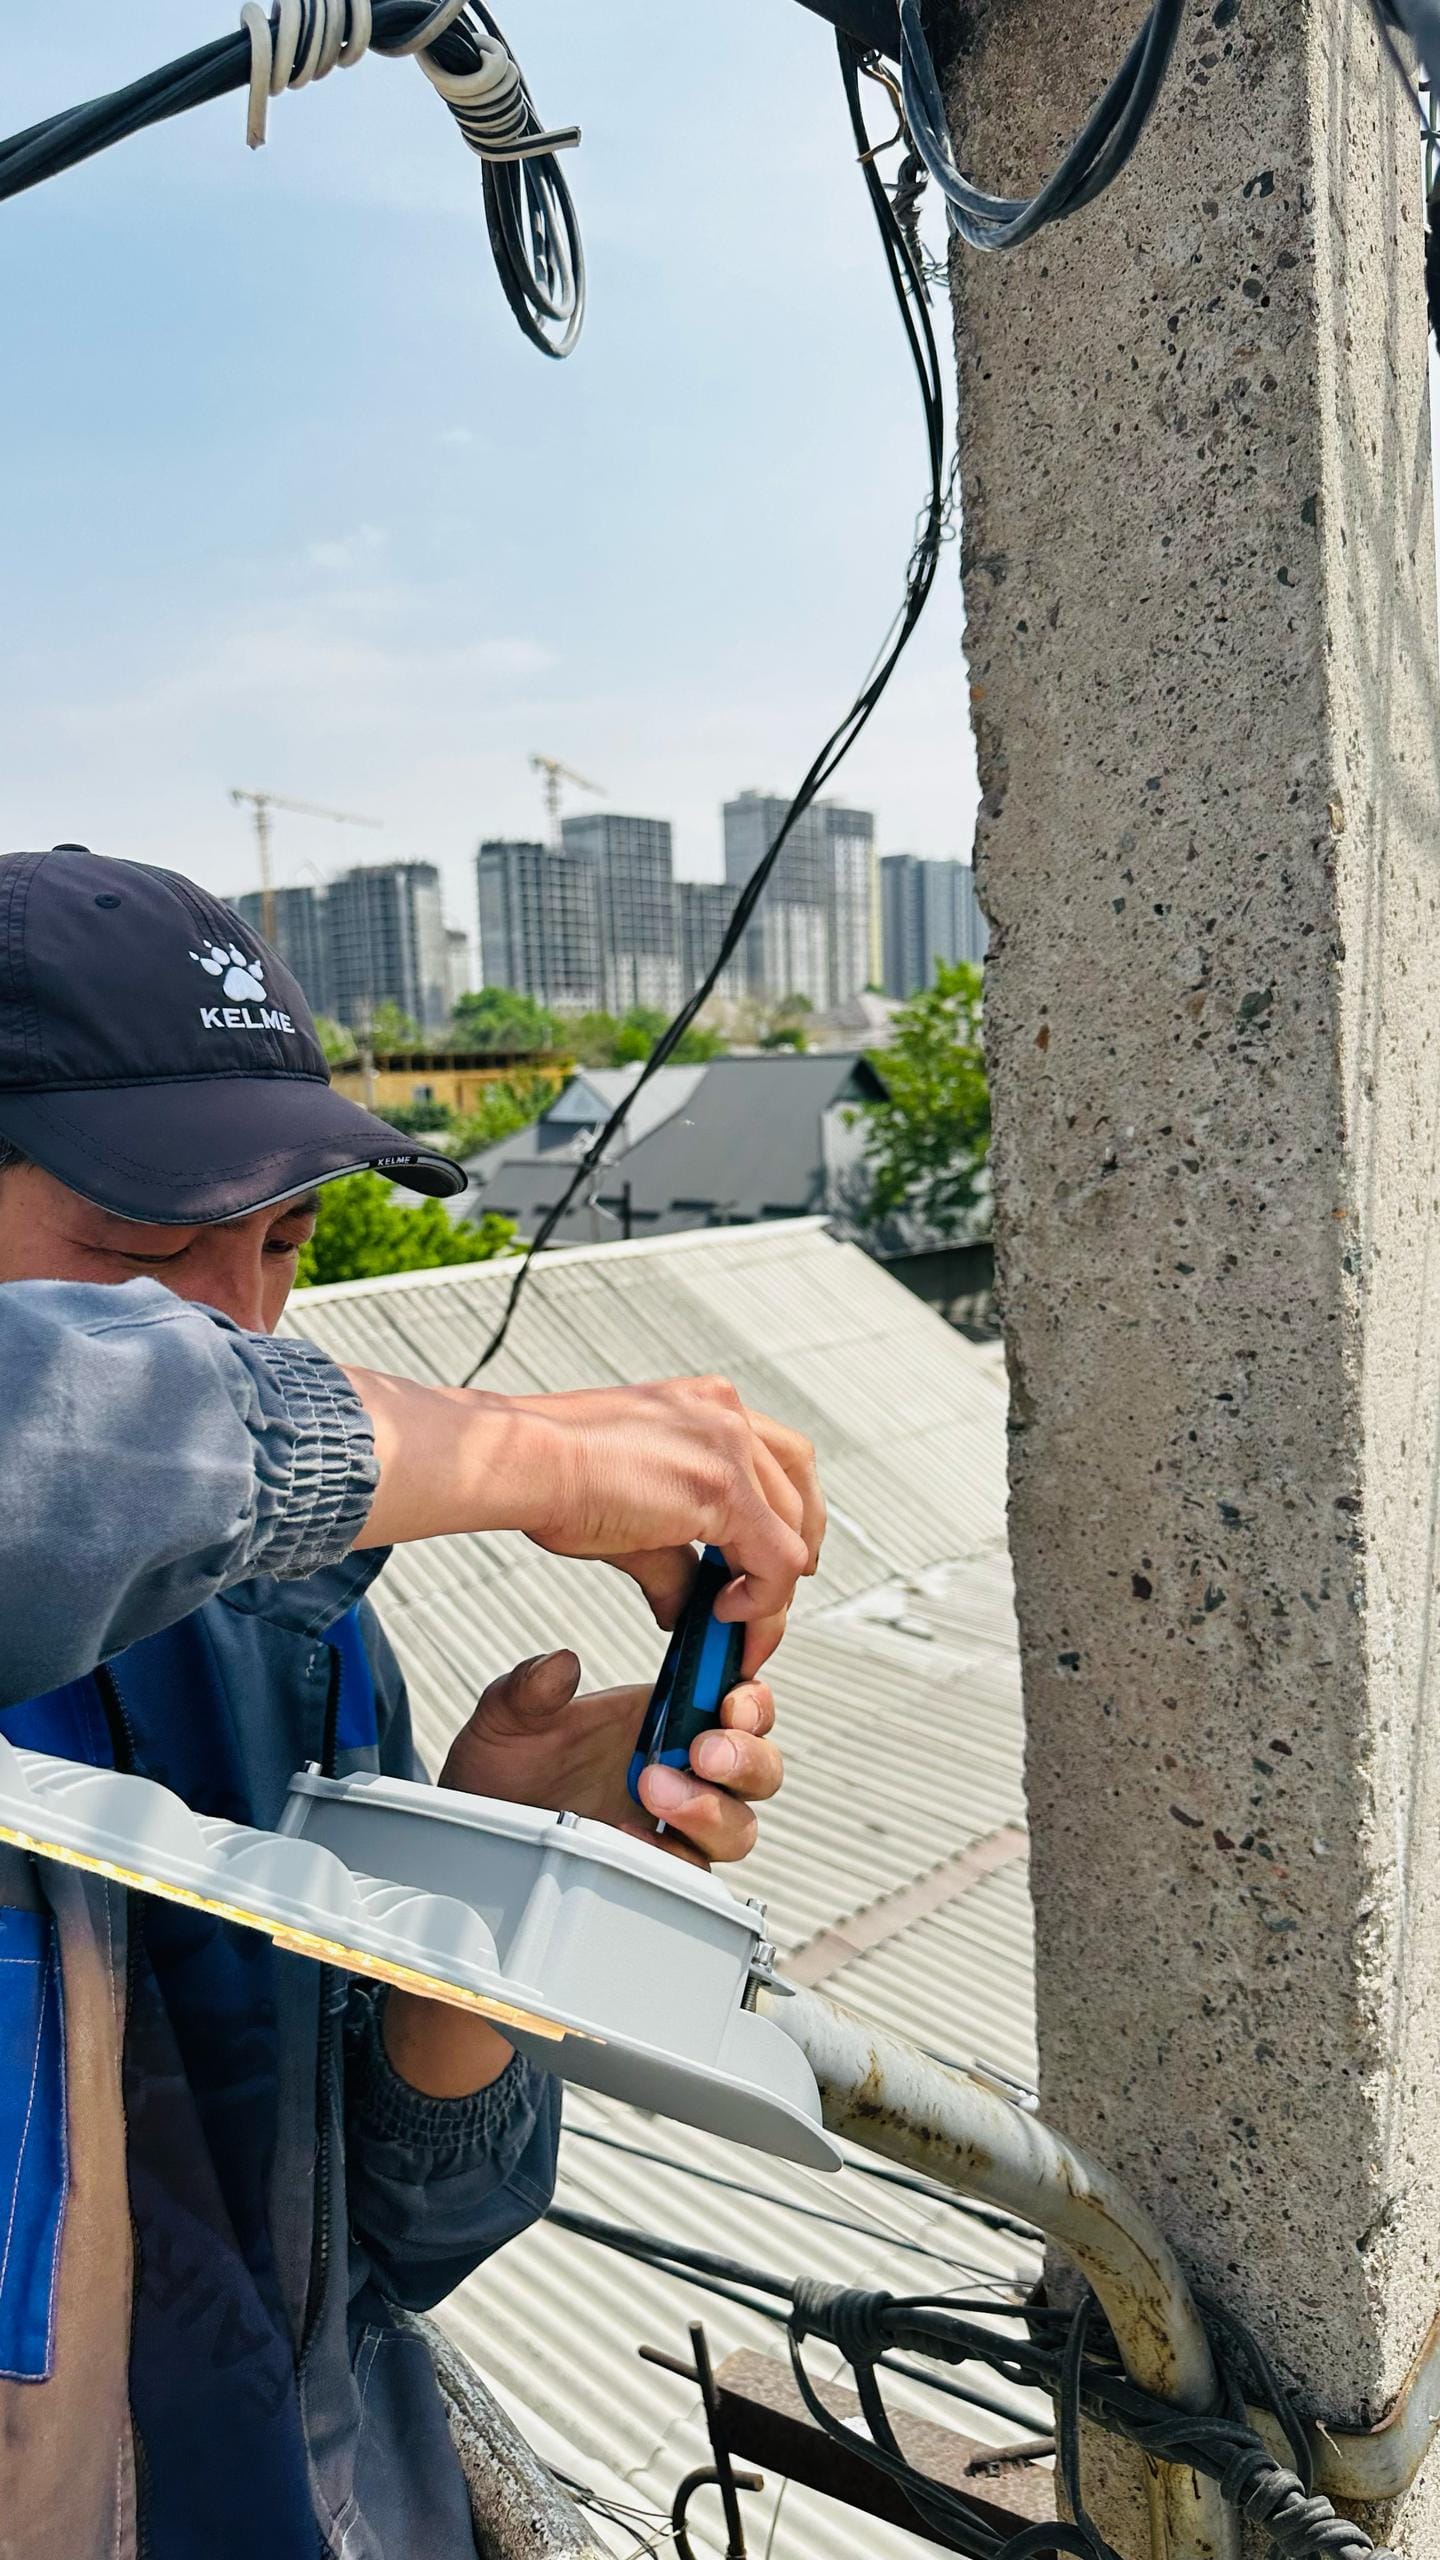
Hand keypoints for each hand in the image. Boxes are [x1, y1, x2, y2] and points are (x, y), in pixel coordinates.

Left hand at [438, 1649, 782, 1866]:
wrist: (474, 1827)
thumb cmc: (501, 1767)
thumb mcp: (505, 1717)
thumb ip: (530, 1688)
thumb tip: (560, 1665)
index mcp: (666, 1716)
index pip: (740, 1702)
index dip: (752, 1702)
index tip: (731, 1703)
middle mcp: (682, 1769)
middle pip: (759, 1769)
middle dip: (743, 1759)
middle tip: (699, 1753)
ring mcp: (673, 1825)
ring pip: (739, 1826)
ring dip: (710, 1809)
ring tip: (652, 1792)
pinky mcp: (656, 1871)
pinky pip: (694, 1874)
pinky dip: (674, 1859)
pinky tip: (628, 1839)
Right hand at [509, 1376, 823, 1674]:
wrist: (520, 1463)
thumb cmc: (550, 1474)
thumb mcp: (630, 1513)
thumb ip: (673, 1559)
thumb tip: (685, 1607)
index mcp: (703, 1404)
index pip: (775, 1458)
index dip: (782, 1515)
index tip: (766, 1561)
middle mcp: (725, 1412)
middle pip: (798, 1485)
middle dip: (796, 1546)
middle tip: (775, 1595)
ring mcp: (729, 1443)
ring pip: (792, 1527)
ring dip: (775, 1586)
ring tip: (745, 1625)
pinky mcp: (724, 1487)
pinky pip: (776, 1557)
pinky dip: (763, 1598)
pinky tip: (727, 1615)